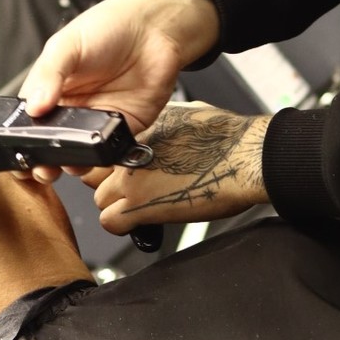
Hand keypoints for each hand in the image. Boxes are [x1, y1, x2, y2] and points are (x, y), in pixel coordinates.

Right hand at [20, 0, 220, 176]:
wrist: (155, 27)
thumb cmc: (109, 27)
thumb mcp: (67, 44)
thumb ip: (49, 74)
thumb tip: (33, 106)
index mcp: (51, 89)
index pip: (28, 122)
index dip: (20, 141)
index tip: (16, 156)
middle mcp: (72, 109)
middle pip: (52, 145)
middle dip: (43, 161)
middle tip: (41, 169)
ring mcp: (98, 121)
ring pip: (79, 154)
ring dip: (71, 164)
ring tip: (67, 165)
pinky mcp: (125, 129)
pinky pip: (111, 151)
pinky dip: (104, 159)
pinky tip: (97, 157)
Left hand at [86, 102, 270, 232]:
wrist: (244, 156)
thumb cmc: (228, 137)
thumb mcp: (187, 114)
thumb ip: (164, 125)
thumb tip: (164, 128)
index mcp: (140, 128)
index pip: (103, 149)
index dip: (114, 165)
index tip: (127, 172)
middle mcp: (129, 151)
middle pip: (95, 176)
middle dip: (114, 187)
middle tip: (137, 193)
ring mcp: (131, 178)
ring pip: (100, 201)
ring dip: (119, 207)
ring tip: (144, 208)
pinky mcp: (140, 205)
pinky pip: (109, 222)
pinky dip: (123, 226)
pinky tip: (142, 222)